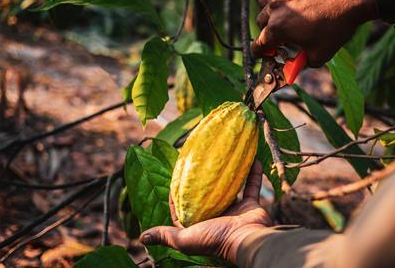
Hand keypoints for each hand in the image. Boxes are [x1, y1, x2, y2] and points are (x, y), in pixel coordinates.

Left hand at [139, 160, 271, 263]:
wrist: (247, 240)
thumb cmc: (215, 239)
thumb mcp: (185, 239)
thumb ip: (166, 236)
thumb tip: (142, 237)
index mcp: (200, 224)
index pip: (184, 207)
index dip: (177, 192)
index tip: (175, 175)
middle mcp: (216, 215)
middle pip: (206, 194)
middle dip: (202, 178)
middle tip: (199, 159)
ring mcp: (234, 209)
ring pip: (229, 186)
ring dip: (227, 172)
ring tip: (222, 155)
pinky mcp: (250, 204)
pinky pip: (251, 185)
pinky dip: (252, 173)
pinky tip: (251, 158)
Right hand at [252, 0, 377, 66]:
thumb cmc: (337, 26)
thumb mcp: (320, 55)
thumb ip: (302, 63)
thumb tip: (295, 65)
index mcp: (277, 29)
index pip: (258, 44)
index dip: (261, 52)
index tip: (265, 53)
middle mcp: (274, 8)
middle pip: (260, 22)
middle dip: (267, 31)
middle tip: (281, 36)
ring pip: (264, 2)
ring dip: (269, 11)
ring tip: (283, 15)